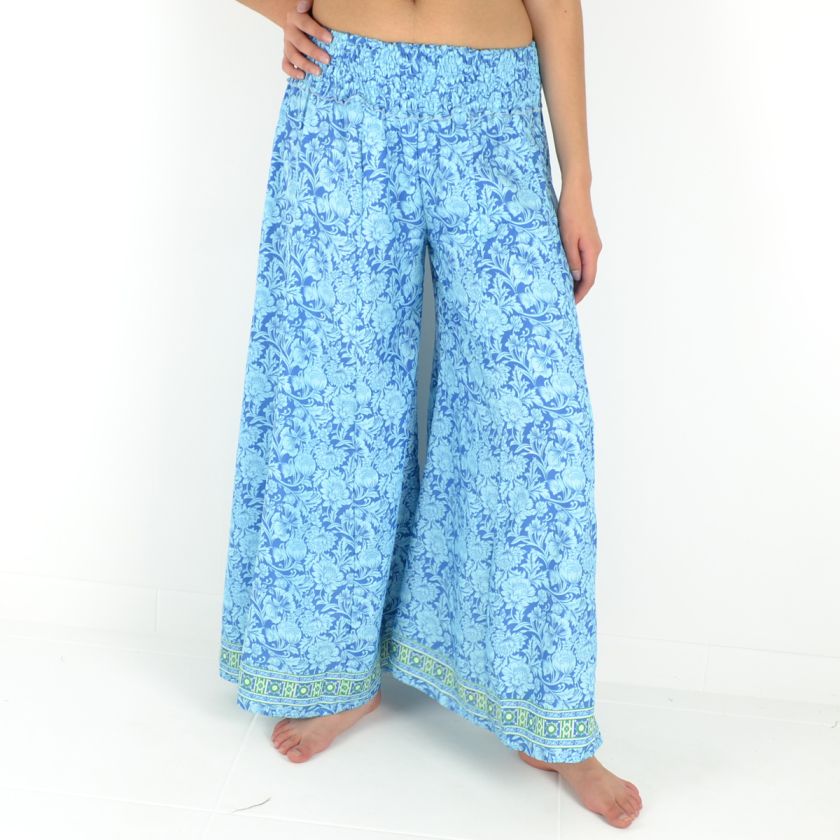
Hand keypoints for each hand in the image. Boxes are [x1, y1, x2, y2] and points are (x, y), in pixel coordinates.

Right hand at [283, 0, 332, 78]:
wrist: (301, 21)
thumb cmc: (313, 14)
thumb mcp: (313, 6)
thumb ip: (308, 3)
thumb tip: (302, 7)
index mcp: (295, 17)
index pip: (305, 24)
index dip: (316, 32)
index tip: (330, 39)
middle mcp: (289, 31)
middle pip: (299, 43)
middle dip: (313, 52)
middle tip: (327, 60)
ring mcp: (287, 44)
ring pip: (292, 56)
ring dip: (305, 65)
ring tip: (318, 72)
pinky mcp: (287, 55)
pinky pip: (285, 65)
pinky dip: (292, 72)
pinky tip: (302, 76)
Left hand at [557, 185, 601, 303]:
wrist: (576, 192)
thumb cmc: (570, 213)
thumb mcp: (567, 238)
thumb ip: (572, 259)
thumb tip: (576, 278)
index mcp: (592, 251)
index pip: (588, 279)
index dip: (580, 293)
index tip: (570, 304)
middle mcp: (595, 249)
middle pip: (589, 276)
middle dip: (579, 290)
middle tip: (565, 300)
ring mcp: (592, 244)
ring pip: (586, 268)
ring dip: (577, 280)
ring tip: (564, 289)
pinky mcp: (587, 238)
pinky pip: (583, 259)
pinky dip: (576, 269)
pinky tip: (566, 271)